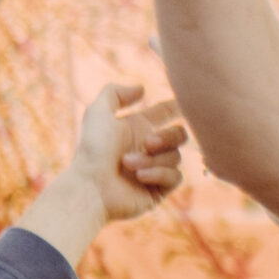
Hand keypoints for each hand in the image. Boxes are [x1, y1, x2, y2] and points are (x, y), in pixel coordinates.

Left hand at [71, 81, 187, 221]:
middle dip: (168, 136)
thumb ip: (115, 92)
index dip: (178, 106)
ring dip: (152, 158)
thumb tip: (142, 88)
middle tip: (147, 142)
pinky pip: (175, 177)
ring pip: (176, 156)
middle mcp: (149, 148)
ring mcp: (155, 169)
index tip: (187, 102)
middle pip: (180, 135)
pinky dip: (158, 173)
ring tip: (128, 164)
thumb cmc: (92, 150)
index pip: (166, 113)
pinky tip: (139, 176)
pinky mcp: (160, 190)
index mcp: (138, 128)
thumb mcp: (97, 112)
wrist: (91, 187)